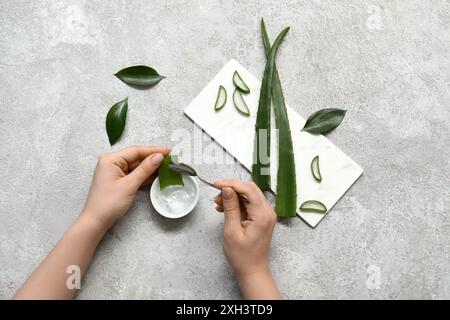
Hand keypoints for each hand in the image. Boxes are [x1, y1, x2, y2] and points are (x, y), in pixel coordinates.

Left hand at [82, 146, 170, 229]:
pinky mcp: (117, 179)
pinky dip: (144, 175)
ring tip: (166, 166)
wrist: (96, 220)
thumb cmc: (108, 203)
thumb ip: (145, 169)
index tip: (168, 151)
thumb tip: (158, 157)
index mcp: (111, 159)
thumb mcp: (129, 185)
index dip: (153, 150)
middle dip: (153, 159)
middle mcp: (111, 162)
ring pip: (136, 166)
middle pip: (136, 157)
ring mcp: (114, 171)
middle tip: (170, 159)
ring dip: (150, 167)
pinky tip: (156, 175)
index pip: (136, 151)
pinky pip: (133, 173)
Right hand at [214, 180, 280, 298]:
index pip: (248, 189)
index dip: (231, 183)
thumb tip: (227, 189)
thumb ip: (230, 208)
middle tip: (217, 196)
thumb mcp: (231, 231)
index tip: (216, 184)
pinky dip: (238, 203)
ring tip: (219, 204)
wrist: (252, 270)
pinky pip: (250, 203)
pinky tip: (225, 208)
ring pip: (249, 195)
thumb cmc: (242, 256)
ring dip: (234, 196)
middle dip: (232, 189)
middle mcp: (268, 212)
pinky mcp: (262, 217)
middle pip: (250, 189)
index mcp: (262, 215)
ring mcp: (266, 214)